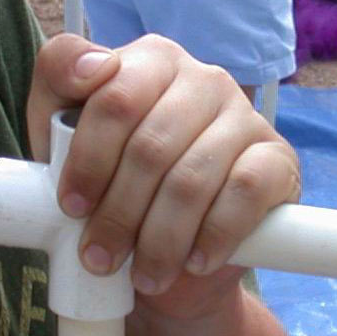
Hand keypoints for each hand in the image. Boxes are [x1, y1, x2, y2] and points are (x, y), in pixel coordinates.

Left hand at [26, 33, 301, 319]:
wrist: (175, 256)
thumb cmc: (112, 187)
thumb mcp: (64, 135)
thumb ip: (57, 83)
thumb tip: (90, 67)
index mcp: (152, 61)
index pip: (115, 97)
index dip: (89, 157)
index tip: (71, 205)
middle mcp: (202, 78)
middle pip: (150, 146)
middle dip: (117, 212)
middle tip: (99, 256)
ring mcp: (245, 115)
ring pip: (191, 178)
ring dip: (159, 239)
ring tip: (142, 275)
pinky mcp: (278, 159)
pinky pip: (244, 193)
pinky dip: (213, 235)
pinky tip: (193, 261)